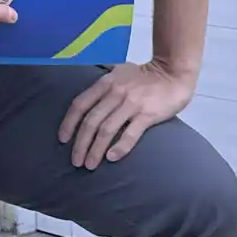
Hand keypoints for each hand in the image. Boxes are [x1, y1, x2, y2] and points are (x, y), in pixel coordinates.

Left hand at [58, 60, 196, 168]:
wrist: (173, 73)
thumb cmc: (144, 76)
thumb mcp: (118, 73)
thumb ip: (103, 86)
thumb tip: (88, 101)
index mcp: (105, 83)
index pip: (80, 104)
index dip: (69, 123)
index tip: (63, 139)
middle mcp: (115, 93)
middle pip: (91, 121)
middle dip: (80, 143)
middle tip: (75, 161)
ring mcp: (131, 103)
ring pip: (107, 129)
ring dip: (95, 149)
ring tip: (89, 164)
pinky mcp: (148, 114)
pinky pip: (131, 133)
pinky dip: (120, 147)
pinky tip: (111, 158)